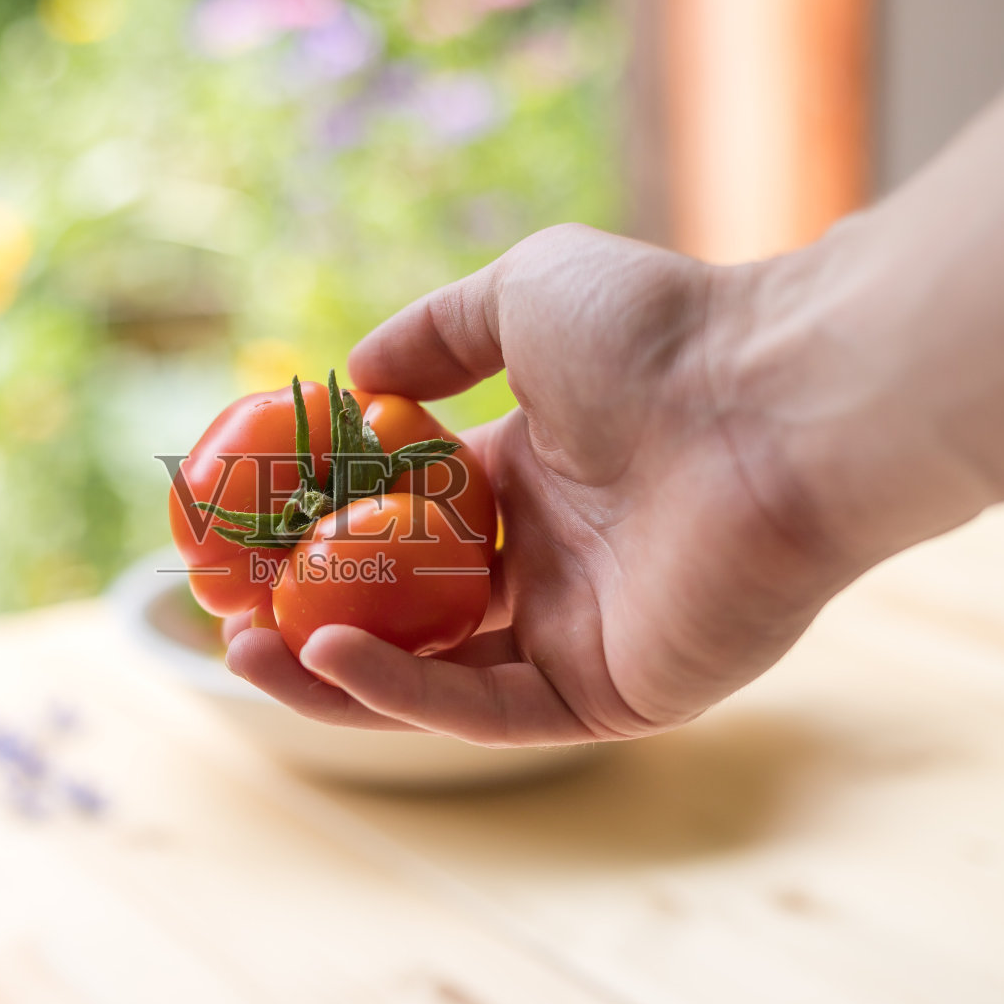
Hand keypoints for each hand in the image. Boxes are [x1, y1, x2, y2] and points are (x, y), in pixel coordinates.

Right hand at [225, 224, 863, 744]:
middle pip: (401, 613)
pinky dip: (400, 691)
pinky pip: (482, 709)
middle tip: (222, 614)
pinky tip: (325, 656)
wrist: (781, 402)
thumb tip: (355, 378)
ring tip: (240, 652)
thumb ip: (434, 331)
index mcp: (530, 480)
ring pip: (428, 677)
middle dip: (305, 618)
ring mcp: (575, 638)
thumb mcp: (522, 294)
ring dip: (329, 673)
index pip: (400, 525)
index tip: (241, 534)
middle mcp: (548, 566)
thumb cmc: (662, 336)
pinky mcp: (606, 697)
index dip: (317, 534)